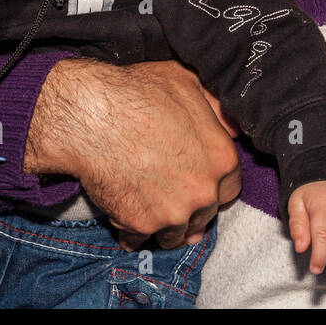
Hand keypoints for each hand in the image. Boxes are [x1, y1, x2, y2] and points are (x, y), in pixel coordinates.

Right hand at [23, 58, 241, 252]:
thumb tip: (232, 126)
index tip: (198, 181)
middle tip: (172, 197)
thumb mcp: (189, 84)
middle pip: (205, 215)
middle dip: (191, 208)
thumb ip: (217, 108)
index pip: (230, 187)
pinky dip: (131, 232)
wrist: (93, 116)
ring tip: (150, 210)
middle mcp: (204, 191)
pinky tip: (124, 216)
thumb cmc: (139, 94)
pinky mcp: (141, 225)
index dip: (213, 184)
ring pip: (175, 234)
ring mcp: (174, 213)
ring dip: (165, 226)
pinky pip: (139, 240)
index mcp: (222, 159)